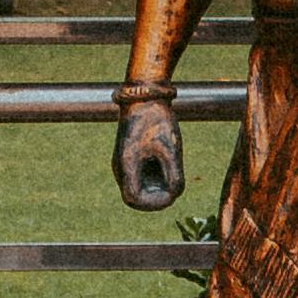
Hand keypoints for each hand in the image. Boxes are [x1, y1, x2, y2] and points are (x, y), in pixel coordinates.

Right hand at [112, 93, 183, 211]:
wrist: (144, 94)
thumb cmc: (157, 120)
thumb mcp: (171, 149)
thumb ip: (174, 176)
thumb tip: (174, 195)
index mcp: (126, 165)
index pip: (135, 199)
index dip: (154, 203)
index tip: (172, 194)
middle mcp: (120, 166)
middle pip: (136, 195)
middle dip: (157, 195)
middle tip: (176, 183)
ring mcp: (123, 161)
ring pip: (138, 186)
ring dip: (156, 185)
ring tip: (172, 167)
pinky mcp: (128, 155)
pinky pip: (139, 175)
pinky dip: (154, 175)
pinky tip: (167, 160)